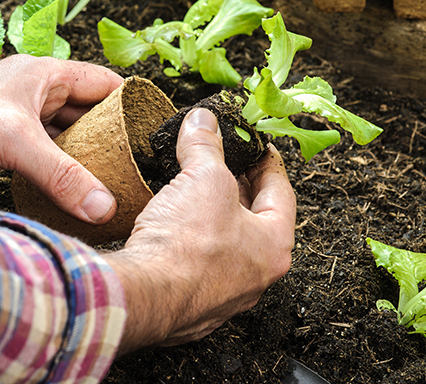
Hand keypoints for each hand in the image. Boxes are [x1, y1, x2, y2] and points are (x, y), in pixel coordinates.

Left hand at [0, 55, 122, 222]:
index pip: (106, 84)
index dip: (132, 104)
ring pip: (68, 136)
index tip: (152, 133)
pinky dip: (61, 170)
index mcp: (47, 75)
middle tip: (136, 167)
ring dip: (86, 156)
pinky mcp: (5, 143)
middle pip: (90, 113)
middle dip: (112, 137)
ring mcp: (21, 118)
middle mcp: (37, 93)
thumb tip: (105, 206)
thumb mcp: (14, 143)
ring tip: (112, 182)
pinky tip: (73, 190)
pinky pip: (46, 154)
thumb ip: (62, 175)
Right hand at [104, 108, 295, 353]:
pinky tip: (172, 225)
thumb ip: (206, 145)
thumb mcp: (203, 177)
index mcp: (274, 246)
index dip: (268, 162)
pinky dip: (190, 241)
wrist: (145, 295)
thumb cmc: (188, 244)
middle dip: (237, 187)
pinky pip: (197, 264)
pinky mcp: (191, 304)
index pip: (281, 193)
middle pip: (254, 220)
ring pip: (225, 244)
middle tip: (225, 163)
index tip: (258, 147)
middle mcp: (255, 276)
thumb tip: (203, 121)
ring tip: (194, 188)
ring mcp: (223, 295)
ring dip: (212, 215)